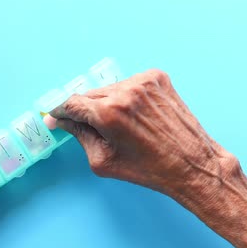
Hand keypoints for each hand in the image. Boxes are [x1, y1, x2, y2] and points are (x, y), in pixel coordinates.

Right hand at [49, 69, 235, 196]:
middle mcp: (125, 91)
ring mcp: (143, 82)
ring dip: (106, 102)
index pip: (71, 104)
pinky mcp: (158, 78)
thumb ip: (79, 136)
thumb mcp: (103, 160)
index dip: (60, 112)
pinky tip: (135, 115)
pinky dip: (126, 96)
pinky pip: (130, 84)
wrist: (191, 164)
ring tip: (119, 125)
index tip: (55, 117)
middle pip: (89, 95)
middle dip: (84, 110)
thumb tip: (62, 122)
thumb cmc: (149, 169)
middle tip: (87, 126)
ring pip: (109, 88)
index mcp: (108, 113)